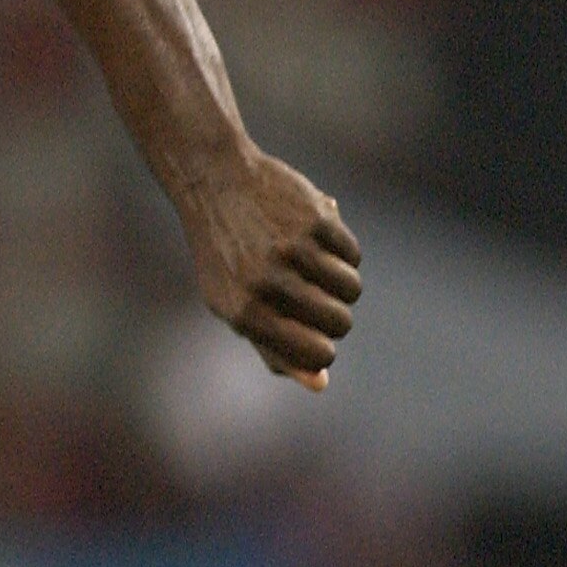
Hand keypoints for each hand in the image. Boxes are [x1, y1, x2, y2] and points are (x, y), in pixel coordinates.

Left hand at [182, 150, 361, 390]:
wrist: (214, 182)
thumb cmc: (225, 255)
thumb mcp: (232, 305)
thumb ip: (273, 349)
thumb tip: (321, 384)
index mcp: (243, 312)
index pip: (315, 355)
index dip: (323, 350)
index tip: (314, 334)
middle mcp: (267, 282)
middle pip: (340, 323)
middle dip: (336, 317)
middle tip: (313, 297)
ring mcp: (293, 248)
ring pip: (352, 289)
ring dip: (342, 284)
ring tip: (314, 268)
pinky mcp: (316, 219)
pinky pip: (353, 255)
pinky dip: (343, 253)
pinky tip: (316, 240)